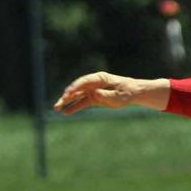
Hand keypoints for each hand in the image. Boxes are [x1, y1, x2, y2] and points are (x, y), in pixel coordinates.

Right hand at [53, 72, 168, 114]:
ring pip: (77, 96)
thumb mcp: (118, 95)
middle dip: (67, 95)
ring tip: (56, 108)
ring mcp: (92, 90)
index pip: (84, 81)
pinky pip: (82, 103)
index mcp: (100, 78)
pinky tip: (66, 112)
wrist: (134, 93)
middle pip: (78, 88)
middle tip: (59, 101)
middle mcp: (93, 83)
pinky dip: (75, 107)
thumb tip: (94, 94)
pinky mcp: (94, 98)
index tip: (68, 93)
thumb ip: (106, 95)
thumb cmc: (127, 92)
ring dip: (67, 102)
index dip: (75, 87)